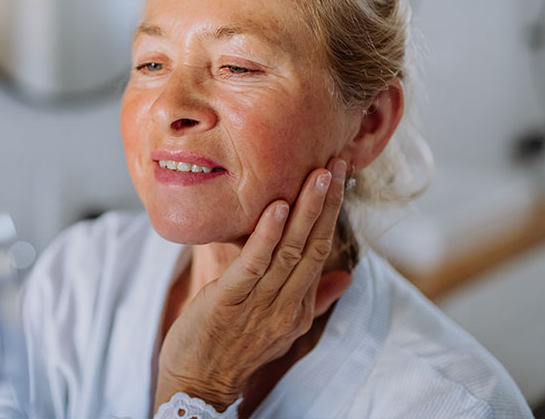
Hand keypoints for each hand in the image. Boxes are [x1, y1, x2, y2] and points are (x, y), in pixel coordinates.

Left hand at [154, 158, 351, 411]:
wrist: (198, 381)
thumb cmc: (235, 347)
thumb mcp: (281, 327)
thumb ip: (313, 299)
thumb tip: (346, 277)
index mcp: (299, 306)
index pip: (322, 251)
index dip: (332, 212)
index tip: (339, 178)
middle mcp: (286, 304)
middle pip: (314, 246)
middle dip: (328, 203)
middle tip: (339, 163)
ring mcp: (260, 303)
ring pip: (291, 250)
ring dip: (307, 210)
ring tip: (319, 175)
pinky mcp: (229, 300)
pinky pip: (254, 264)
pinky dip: (266, 234)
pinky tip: (278, 207)